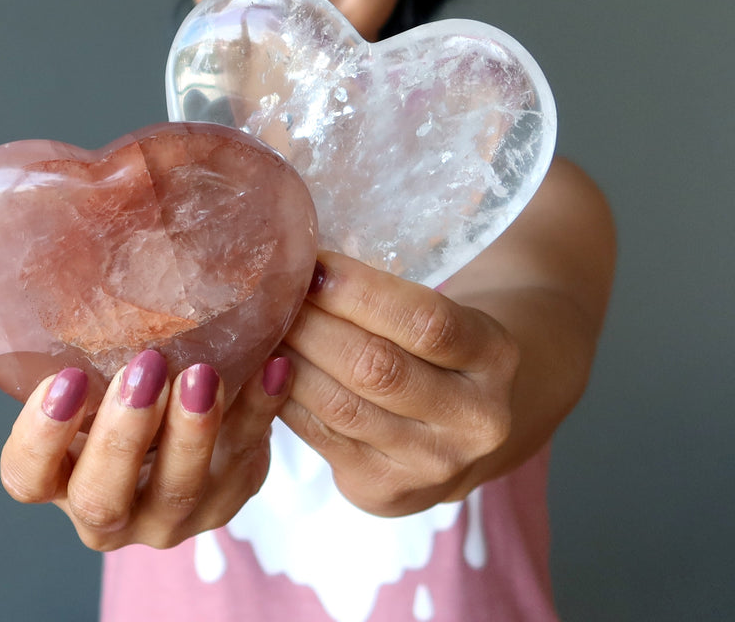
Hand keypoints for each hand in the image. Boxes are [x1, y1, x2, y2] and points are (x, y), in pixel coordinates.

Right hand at [0, 350, 290, 550]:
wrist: (191, 429)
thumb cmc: (123, 393)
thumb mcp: (94, 380)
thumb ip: (84, 352)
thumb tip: (82, 257)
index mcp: (60, 481)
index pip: (27, 476)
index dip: (40, 436)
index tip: (67, 378)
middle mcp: (108, 512)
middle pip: (101, 497)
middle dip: (123, 435)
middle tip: (145, 369)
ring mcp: (170, 515)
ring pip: (177, 490)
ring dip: (191, 431)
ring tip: (204, 374)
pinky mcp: (228, 497)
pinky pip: (249, 457)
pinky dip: (261, 409)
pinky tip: (274, 365)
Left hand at [279, 250, 518, 516]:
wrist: (469, 428)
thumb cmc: (440, 350)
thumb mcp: (445, 315)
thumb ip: (389, 297)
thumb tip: (300, 265)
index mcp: (495, 356)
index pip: (425, 321)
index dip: (360, 292)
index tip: (312, 265)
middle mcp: (475, 419)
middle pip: (376, 367)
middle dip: (312, 325)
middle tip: (271, 296)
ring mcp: (433, 464)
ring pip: (340, 406)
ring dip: (290, 361)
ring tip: (262, 328)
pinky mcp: (387, 491)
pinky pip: (321, 437)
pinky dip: (284, 398)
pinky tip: (268, 370)